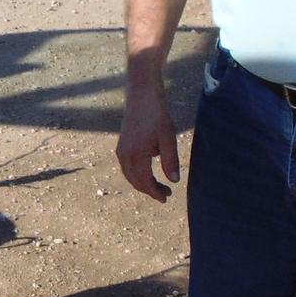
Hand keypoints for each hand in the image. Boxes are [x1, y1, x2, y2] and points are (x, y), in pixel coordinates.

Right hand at [116, 85, 180, 201]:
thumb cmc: (156, 116)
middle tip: (166, 193)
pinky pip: (127, 168)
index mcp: (137, 155)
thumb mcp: (168, 138)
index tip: (166, 198)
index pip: (145, 182)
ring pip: (130, 176)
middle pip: (136, 182)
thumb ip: (170, 160)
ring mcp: (121, 151)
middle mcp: (125, 156)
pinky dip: (136, 175)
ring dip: (143, 184)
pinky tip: (147, 173)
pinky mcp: (121, 147)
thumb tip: (174, 181)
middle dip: (150, 190)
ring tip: (158, 185)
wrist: (141, 98)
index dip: (155, 192)